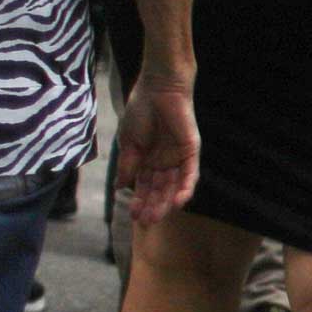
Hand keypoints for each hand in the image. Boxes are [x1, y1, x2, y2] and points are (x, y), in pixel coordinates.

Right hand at [114, 76, 197, 224]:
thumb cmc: (140, 111)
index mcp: (147, 159)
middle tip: (144, 223)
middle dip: (152, 206)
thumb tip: (120, 187)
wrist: (158, 89)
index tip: (131, 216)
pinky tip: (178, 202)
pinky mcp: (191, 151)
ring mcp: (178, 157)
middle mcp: (163, 161)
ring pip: (174, 186)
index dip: (139, 200)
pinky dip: (185, 188)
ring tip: (156, 217)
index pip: (144, 185)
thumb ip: (127, 165)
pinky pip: (190, 174)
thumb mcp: (128, 142)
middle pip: (159, 189)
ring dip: (166, 202)